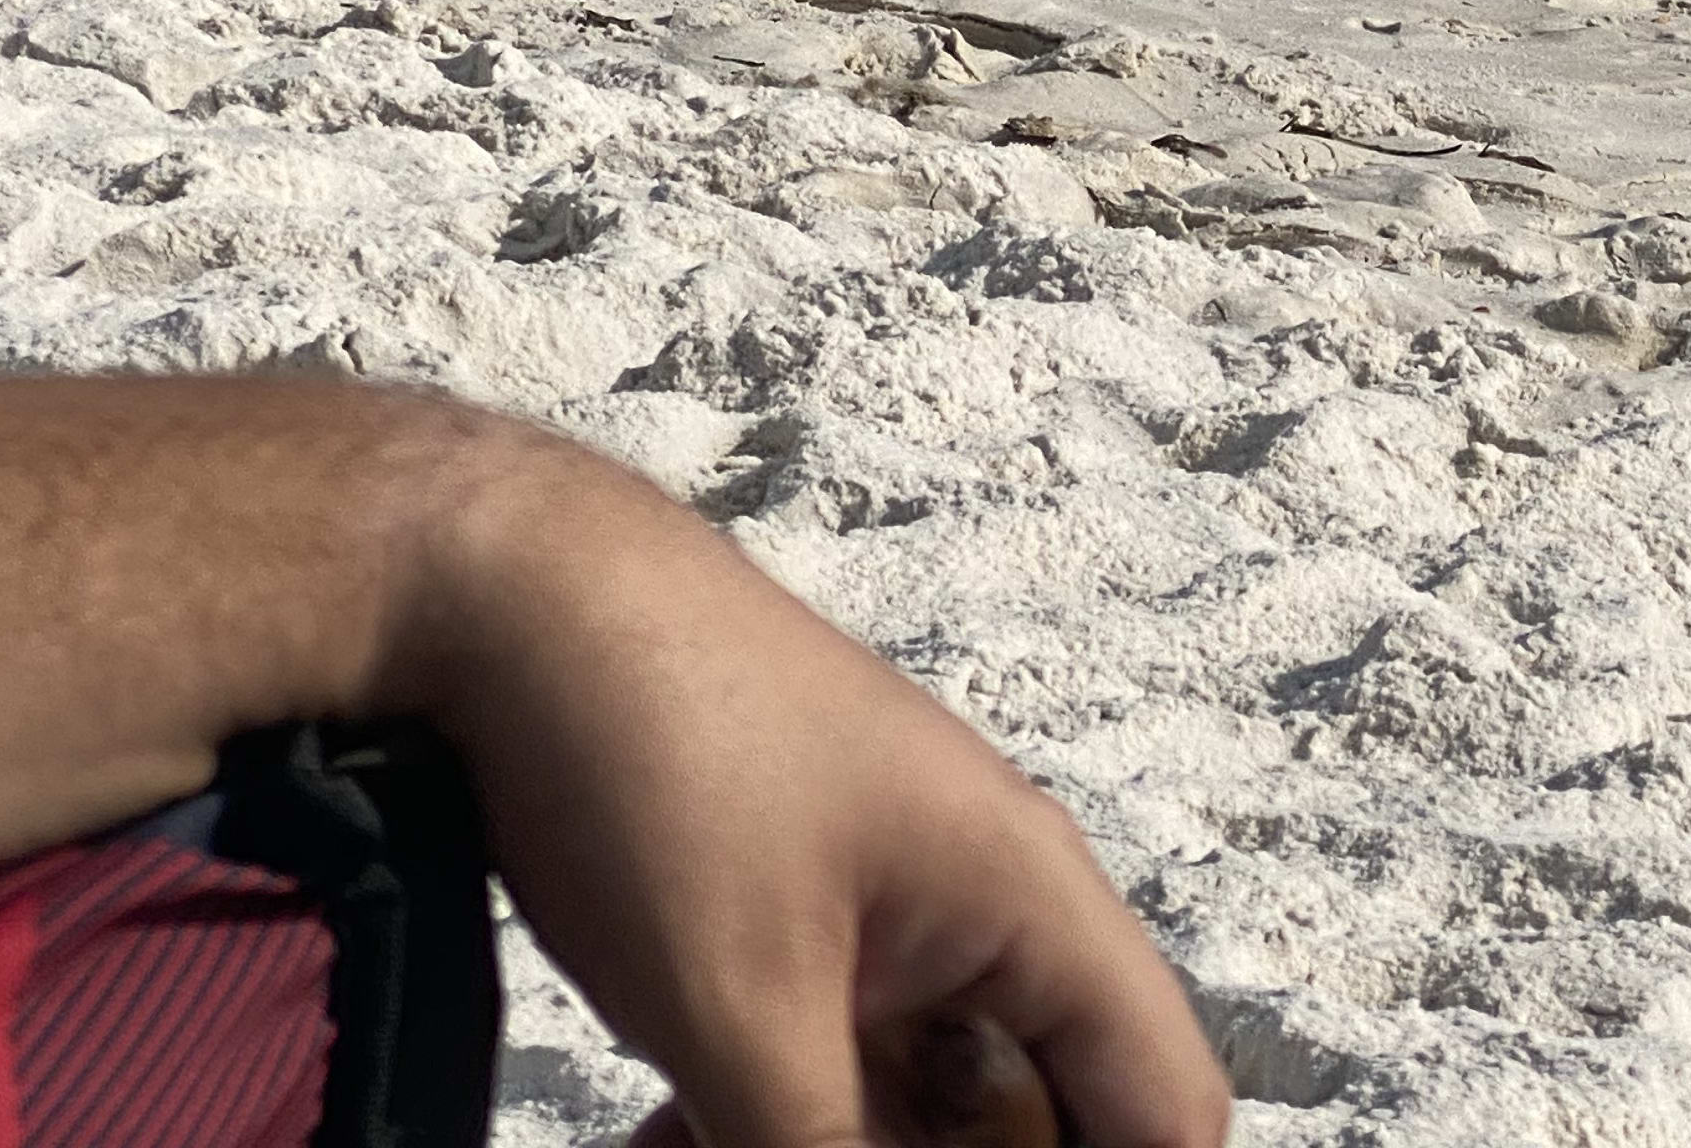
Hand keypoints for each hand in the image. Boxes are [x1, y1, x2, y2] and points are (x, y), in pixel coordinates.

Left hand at [424, 430, 1228, 1147]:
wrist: (521, 598)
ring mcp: (903, 908)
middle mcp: (994, 903)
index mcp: (1031, 899)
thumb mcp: (740, 1011)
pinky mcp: (818, 916)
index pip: (1169, 1111)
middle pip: (1054, 1116)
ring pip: (934, 1106)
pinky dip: (794, 1127)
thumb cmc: (655, 758)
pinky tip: (675, 1138)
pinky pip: (854, 1064)